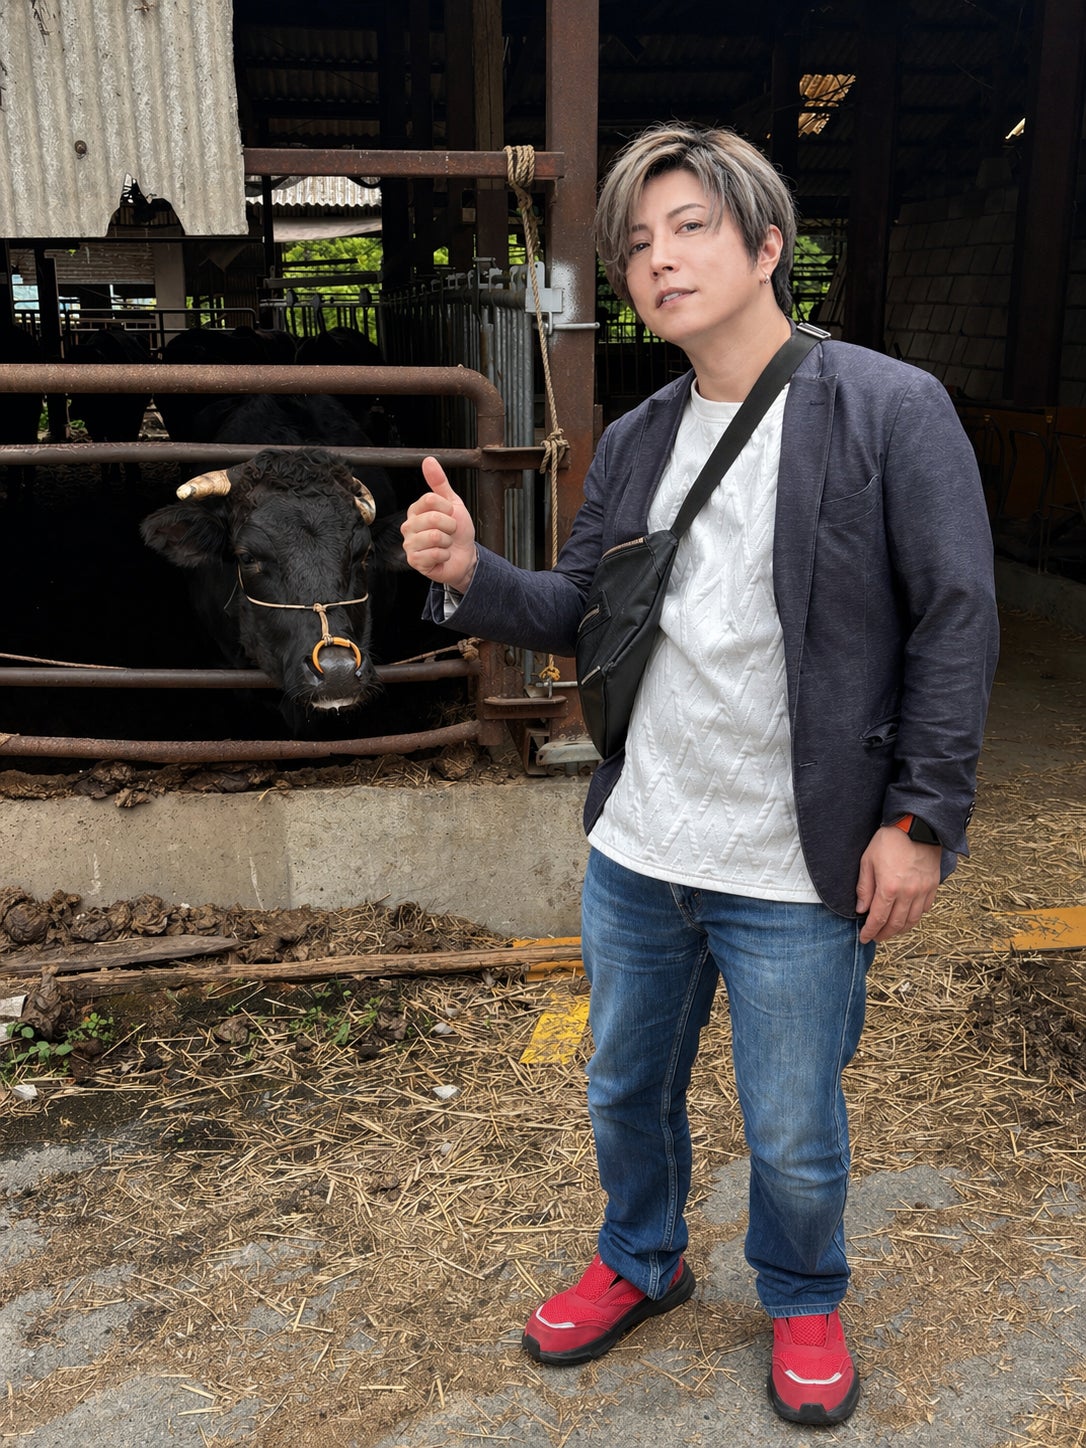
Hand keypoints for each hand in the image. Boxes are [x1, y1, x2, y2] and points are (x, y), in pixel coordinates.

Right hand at [400, 456, 477, 591]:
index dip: (448, 508)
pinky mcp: (414, 561)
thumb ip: (439, 482)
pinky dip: (445, 555)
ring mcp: (410, 544)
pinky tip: (442, 556)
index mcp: (415, 510)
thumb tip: (428, 460)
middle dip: (450, 526)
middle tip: (449, 532)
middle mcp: (408, 526)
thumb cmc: (457, 531)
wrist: (465, 556)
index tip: (450, 515)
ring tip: (445, 544)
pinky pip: (435, 554)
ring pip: (434, 536)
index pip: (430, 499)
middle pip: (433, 518)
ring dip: (448, 541)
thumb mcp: (452, 503)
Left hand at [855, 826, 940, 943]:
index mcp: (889, 888)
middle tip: (876, 937)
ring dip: (900, 929)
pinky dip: (915, 917)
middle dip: (884, 934)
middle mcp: (908, 893)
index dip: (870, 931)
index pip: (878, 919)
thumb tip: (862, 910)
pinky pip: (925, 909)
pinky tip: (907, 917)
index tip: (864, 938)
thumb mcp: (868, 861)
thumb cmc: (889, 840)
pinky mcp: (933, 886)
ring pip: (912, 920)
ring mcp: (923, 890)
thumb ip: (864, 888)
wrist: (916, 825)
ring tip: (890, 931)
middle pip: (896, 924)